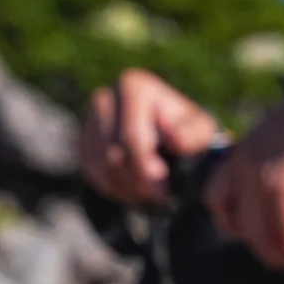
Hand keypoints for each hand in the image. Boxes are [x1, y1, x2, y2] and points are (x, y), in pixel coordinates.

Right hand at [79, 69, 223, 205]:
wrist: (169, 138)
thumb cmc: (187, 133)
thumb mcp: (200, 131)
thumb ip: (193, 135)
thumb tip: (176, 142)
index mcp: (134, 87)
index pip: (132, 138)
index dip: (147, 170)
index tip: (163, 191)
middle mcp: (105, 98)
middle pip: (112, 155)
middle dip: (136, 182)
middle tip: (158, 195)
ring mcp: (90, 121)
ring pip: (101, 168)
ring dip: (126, 188)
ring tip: (149, 192)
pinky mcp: (83, 143)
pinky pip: (92, 174)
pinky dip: (113, 188)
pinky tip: (134, 187)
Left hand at [207, 63, 283, 273]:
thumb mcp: (283, 138)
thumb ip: (272, 164)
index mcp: (239, 153)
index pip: (215, 201)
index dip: (235, 226)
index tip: (266, 235)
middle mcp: (242, 164)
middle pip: (238, 229)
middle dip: (267, 250)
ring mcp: (259, 174)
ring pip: (261, 237)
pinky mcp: (283, 183)